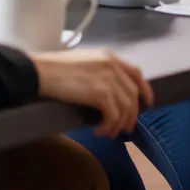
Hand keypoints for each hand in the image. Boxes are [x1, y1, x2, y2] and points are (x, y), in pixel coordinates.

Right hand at [32, 49, 154, 138]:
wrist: (42, 72)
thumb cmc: (55, 68)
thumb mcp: (84, 62)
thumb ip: (100, 70)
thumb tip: (109, 92)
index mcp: (109, 57)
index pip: (136, 73)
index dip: (145, 90)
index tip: (147, 103)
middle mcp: (113, 66)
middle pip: (133, 94)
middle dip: (132, 115)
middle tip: (125, 128)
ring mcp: (108, 79)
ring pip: (126, 108)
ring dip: (119, 124)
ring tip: (108, 132)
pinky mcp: (101, 94)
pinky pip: (113, 116)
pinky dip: (108, 126)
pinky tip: (98, 131)